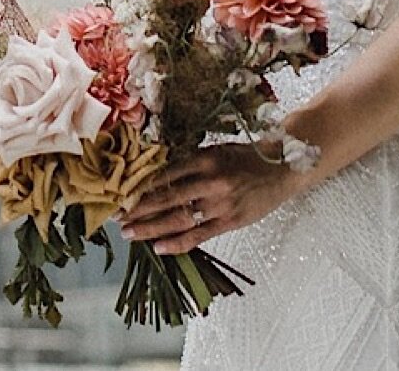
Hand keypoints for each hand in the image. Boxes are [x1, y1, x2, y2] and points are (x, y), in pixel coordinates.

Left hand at [122, 144, 312, 254]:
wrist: (282, 169)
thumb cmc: (246, 158)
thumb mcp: (216, 150)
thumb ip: (190, 162)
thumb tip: (157, 173)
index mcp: (205, 158)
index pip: (166, 174)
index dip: (141, 186)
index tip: (121, 193)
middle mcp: (211, 181)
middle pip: (167, 198)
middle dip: (139, 209)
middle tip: (116, 217)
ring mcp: (221, 204)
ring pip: (179, 219)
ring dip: (151, 228)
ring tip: (129, 233)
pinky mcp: (230, 222)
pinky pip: (199, 236)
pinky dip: (177, 243)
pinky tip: (158, 248)